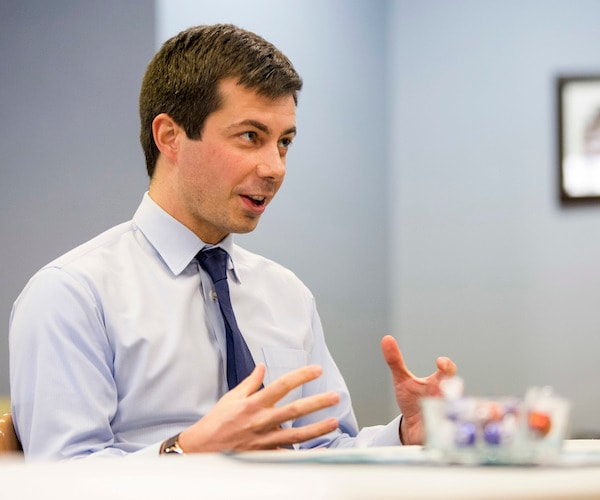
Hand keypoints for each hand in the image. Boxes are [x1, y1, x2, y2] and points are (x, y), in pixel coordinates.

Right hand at [177, 364, 339, 452]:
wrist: (202, 448)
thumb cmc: (217, 421)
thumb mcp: (231, 397)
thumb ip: (250, 382)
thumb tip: (262, 367)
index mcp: (254, 403)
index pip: (282, 385)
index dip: (301, 376)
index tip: (317, 370)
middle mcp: (261, 420)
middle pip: (294, 410)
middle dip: (316, 403)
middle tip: (334, 397)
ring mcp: (264, 439)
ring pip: (296, 434)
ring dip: (317, 429)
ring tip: (334, 423)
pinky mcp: (264, 454)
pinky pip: (288, 455)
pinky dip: (305, 454)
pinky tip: (320, 450)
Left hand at [381, 335, 455, 444]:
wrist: (413, 427)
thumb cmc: (412, 400)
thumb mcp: (402, 381)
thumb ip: (395, 361)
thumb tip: (386, 338)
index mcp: (438, 383)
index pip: (447, 371)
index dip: (446, 366)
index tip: (440, 362)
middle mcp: (447, 399)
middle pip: (457, 392)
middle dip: (455, 390)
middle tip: (450, 389)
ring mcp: (448, 417)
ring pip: (463, 414)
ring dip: (464, 414)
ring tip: (470, 411)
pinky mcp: (445, 435)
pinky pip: (455, 435)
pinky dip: (456, 434)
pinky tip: (455, 434)